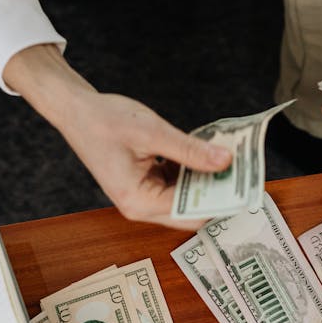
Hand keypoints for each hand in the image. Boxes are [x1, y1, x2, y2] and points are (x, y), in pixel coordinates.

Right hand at [4, 44, 231, 228]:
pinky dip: (192, 170)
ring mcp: (143, 195)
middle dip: (216, 191)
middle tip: (243, 172)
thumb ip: (190, 150)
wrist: (76, 110)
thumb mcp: (152, 133)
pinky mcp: (145, 182)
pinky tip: (206, 153)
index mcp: (138, 201)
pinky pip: (176, 183)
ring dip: (205, 179)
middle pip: (189, 209)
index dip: (220, 201)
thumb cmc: (104, 120)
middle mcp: (140, 205)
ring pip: (185, 195)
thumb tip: (225, 162)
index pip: (190, 212)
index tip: (245, 186)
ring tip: (229, 159)